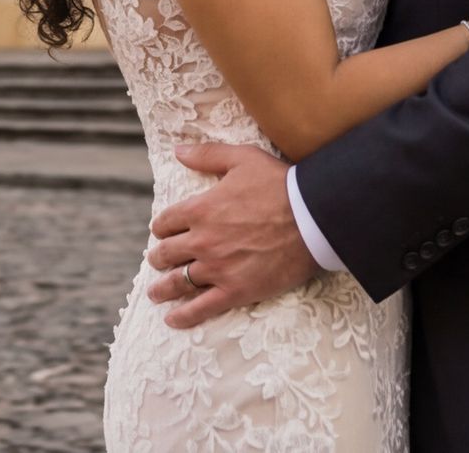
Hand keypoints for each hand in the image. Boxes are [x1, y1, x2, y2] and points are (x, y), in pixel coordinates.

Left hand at [142, 141, 320, 328]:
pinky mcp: (235, 291)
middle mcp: (202, 241)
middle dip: (159, 257)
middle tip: (159, 260)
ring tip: (156, 292)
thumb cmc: (279, 185)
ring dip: (162, 288)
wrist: (312, 218)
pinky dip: (183, 316)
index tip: (164, 231)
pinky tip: (172, 319)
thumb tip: (178, 150)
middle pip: (166, 254)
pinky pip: (200, 309)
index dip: (162, 227)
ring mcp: (217, 269)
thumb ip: (207, 155)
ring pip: (177, 283)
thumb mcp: (242, 158)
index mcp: (200, 210)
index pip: (165, 222)